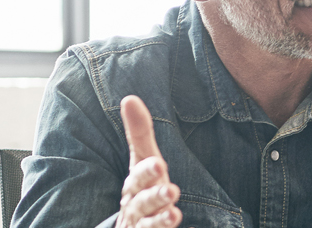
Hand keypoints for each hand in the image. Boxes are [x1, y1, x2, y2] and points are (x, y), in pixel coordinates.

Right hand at [116, 95, 180, 227]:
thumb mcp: (143, 161)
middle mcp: (136, 206)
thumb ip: (139, 133)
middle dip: (154, 197)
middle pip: (142, 202)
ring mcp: (142, 226)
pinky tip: (182, 227)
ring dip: (160, 221)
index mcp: (135, 185)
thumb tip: (129, 98)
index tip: (158, 164)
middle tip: (171, 191)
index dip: (146, 171)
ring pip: (148, 225)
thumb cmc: (142, 189)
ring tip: (174, 215)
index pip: (138, 176)